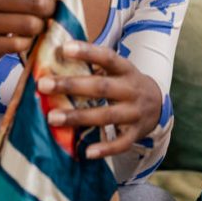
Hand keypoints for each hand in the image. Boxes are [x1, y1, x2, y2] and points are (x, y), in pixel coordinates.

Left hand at [36, 41, 162, 159]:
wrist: (158, 105)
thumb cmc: (126, 84)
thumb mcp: (118, 70)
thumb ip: (94, 66)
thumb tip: (55, 57)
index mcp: (126, 70)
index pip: (108, 57)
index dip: (88, 52)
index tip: (64, 48)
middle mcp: (132, 90)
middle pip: (101, 87)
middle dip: (71, 86)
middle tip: (43, 85)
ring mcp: (135, 113)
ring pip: (107, 116)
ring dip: (79, 117)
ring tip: (52, 118)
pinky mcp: (136, 133)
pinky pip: (121, 143)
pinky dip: (106, 149)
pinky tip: (87, 152)